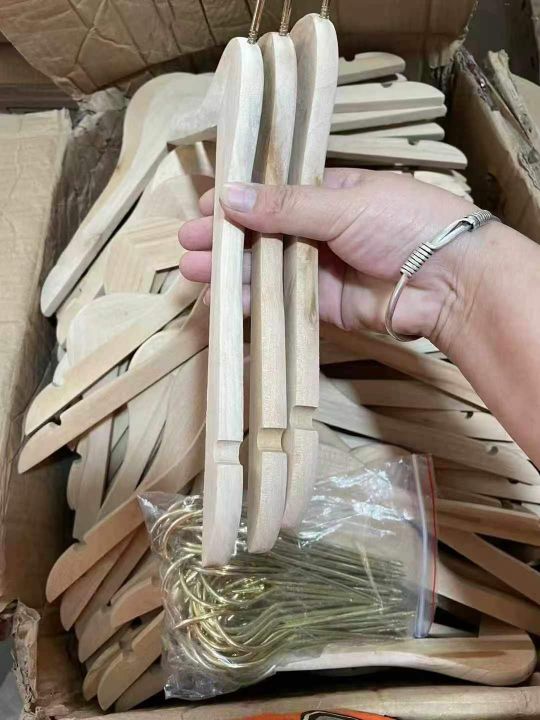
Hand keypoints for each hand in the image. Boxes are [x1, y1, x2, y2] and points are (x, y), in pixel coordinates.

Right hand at [179, 168, 486, 345]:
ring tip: (192, 268)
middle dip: (225, 237)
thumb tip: (229, 196)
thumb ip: (286, 207)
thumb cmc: (403, 224)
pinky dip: (251, 302)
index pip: (272, 194)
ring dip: (230, 269)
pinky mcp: (323, 305)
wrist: (449, 280)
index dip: (238, 199)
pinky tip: (221, 300)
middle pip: (262, 234)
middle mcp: (319, 230)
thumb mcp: (344, 203)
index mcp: (328, 193)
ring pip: (265, 268)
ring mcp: (319, 269)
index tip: (204, 204)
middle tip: (186, 241)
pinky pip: (280, 300)